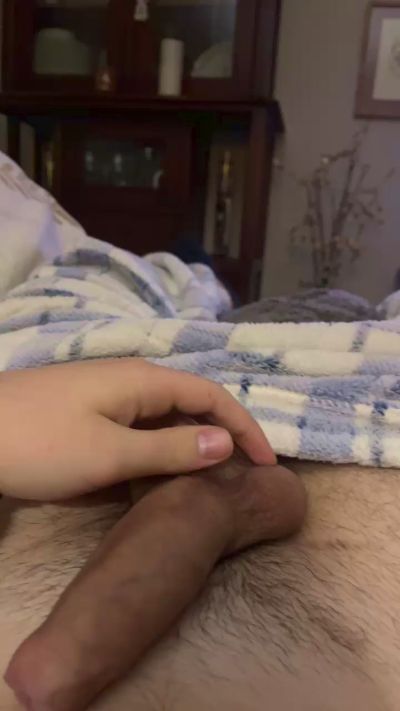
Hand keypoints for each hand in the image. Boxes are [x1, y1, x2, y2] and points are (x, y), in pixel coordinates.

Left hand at [0, 359, 274, 500]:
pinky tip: (160, 469)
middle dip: (222, 434)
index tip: (267, 466)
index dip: (245, 428)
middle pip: (191, 402)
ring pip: (165, 415)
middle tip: (242, 477)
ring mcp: (108, 392)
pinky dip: (160, 446)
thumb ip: (171, 448)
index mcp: (144, 380)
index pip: (212, 396)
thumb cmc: (40, 444)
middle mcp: (132, 378)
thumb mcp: (111, 454)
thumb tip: (226, 442)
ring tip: (209, 479)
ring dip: (191, 442)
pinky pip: (139, 424)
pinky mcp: (89, 409)